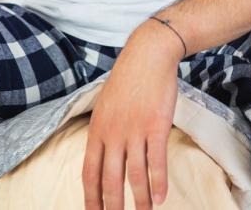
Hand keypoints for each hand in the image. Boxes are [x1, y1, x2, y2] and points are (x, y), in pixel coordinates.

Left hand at [82, 22, 181, 208]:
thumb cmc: (128, 79)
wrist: (148, 55)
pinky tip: (162, 197)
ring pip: (134, 176)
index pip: (89, 173)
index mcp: (97, 130)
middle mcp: (112, 134)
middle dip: (112, 207)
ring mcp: (134, 131)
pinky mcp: (156, 127)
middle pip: (109, 180)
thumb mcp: (105, 105)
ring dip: (140, 201)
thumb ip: (103, 131)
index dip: (91, 198)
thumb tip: (101, 154)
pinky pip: (156, 162)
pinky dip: (158, 183)